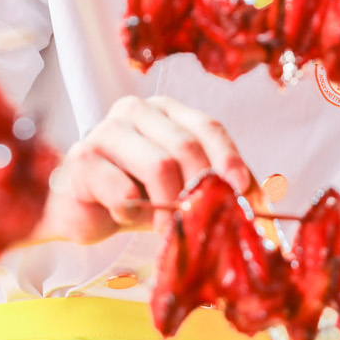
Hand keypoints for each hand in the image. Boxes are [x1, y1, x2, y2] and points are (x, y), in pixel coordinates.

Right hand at [36, 96, 253, 243]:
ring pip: (159, 165)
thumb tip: (259, 204)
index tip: (241, 189)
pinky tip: (124, 216)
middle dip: (201, 189)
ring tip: (166, 228)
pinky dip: (132, 212)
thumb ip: (213, 187)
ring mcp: (107, 130)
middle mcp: (136, 111)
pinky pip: (122, 191)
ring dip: (169, 206)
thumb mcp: (179, 188)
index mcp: (166, 111)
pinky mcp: (83, 158)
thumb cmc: (134, 194)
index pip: (207, 126)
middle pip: (185, 146)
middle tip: (203, 221)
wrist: (81, 209)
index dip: (228, 157)